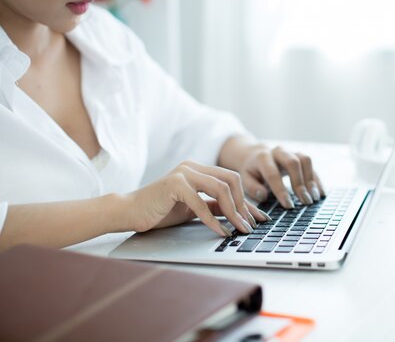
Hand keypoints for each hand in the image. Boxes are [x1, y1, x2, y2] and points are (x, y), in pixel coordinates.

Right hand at [122, 161, 270, 236]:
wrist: (129, 212)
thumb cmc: (160, 210)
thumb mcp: (193, 208)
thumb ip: (213, 206)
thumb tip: (238, 213)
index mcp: (199, 169)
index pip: (232, 180)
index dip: (247, 200)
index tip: (259, 218)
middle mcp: (193, 166)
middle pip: (231, 180)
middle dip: (243, 204)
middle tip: (249, 225)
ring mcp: (184, 173)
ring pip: (221, 189)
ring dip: (233, 212)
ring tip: (239, 229)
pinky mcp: (174, 184)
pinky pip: (201, 203)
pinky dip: (213, 220)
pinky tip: (221, 232)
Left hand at [239, 146, 325, 208]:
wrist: (256, 155)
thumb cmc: (251, 171)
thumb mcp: (245, 178)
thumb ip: (252, 187)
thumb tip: (264, 196)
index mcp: (262, 157)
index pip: (273, 174)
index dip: (281, 190)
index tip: (288, 205)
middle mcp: (278, 152)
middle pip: (293, 162)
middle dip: (299, 183)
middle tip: (305, 201)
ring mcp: (290, 152)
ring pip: (305, 160)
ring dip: (311, 180)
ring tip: (314, 198)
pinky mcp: (299, 156)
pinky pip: (311, 165)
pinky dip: (316, 179)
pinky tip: (320, 193)